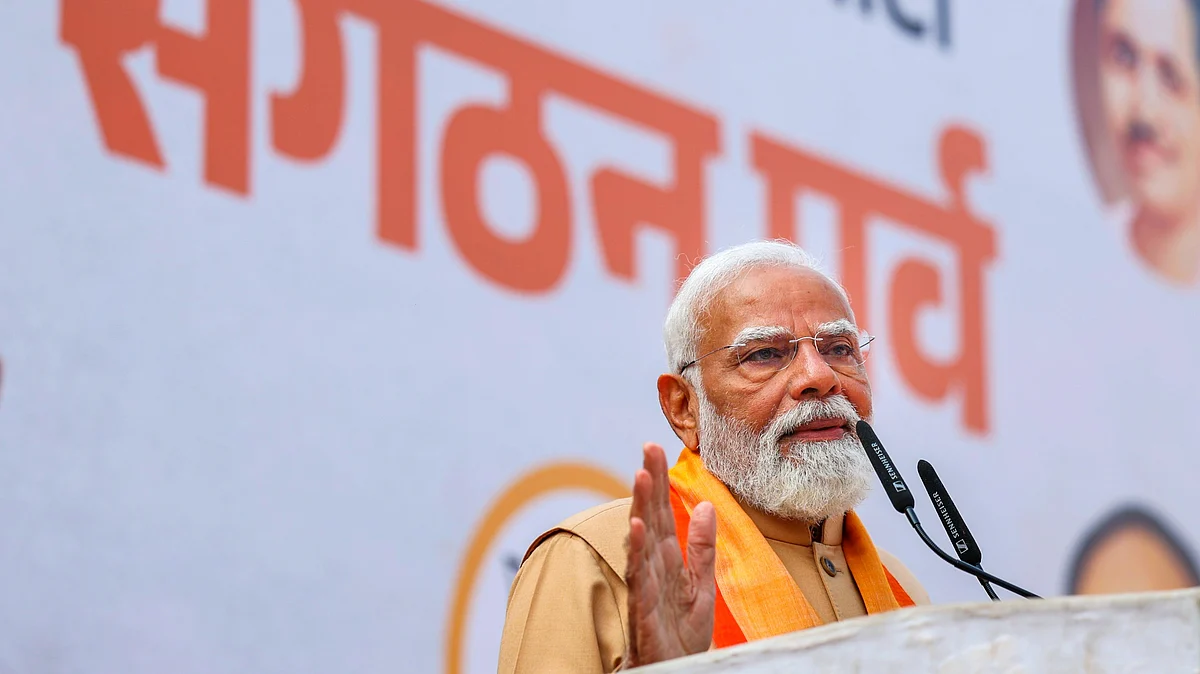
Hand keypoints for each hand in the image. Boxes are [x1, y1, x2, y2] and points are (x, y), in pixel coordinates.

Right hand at [623, 443, 716, 668]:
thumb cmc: (681, 637)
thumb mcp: (701, 588)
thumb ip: (701, 549)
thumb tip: (705, 506)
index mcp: (667, 560)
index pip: (661, 513)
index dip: (658, 481)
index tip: (654, 446)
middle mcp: (653, 569)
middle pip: (649, 519)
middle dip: (648, 484)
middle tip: (647, 449)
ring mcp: (646, 589)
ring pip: (641, 543)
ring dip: (639, 510)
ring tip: (640, 478)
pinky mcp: (644, 614)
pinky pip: (640, 580)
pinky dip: (637, 555)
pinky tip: (636, 531)